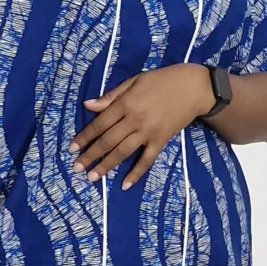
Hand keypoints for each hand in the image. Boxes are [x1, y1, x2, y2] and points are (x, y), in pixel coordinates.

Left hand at [73, 64, 213, 188]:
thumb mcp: (135, 81)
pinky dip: (136, 173)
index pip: (99, 123)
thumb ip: (111, 96)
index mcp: (125, 103)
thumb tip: (88, 105)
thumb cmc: (162, 80)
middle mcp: (134, 120)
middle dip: (90, 155)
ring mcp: (148, 132)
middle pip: (108, 140)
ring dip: (106, 166)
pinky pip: (146, 160)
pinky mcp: (161, 140)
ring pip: (123, 152)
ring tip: (93, 177)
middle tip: (77, 168)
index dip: (84, 137)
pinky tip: (125, 184)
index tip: (72, 148)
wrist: (194, 88)